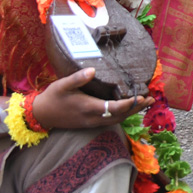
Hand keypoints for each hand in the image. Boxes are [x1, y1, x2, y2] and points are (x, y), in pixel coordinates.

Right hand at [30, 68, 151, 129]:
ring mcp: (92, 123)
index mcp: (89, 107)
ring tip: (144, 103)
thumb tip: (92, 69)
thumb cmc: (52, 97)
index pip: (115, 107)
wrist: (41, 115)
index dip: (130, 103)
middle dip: (136, 108)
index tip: (142, 96)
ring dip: (131, 112)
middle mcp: (93, 118)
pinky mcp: (90, 123)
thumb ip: (78, 78)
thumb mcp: (62, 85)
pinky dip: (123, 115)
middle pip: (120, 116)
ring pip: (117, 120)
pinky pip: (111, 121)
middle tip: (151, 99)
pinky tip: (127, 108)